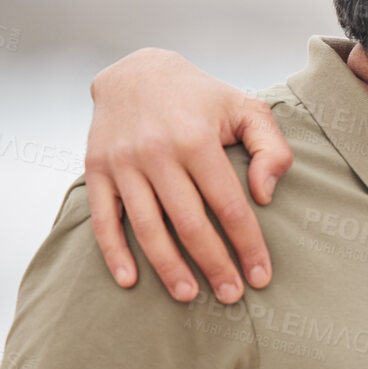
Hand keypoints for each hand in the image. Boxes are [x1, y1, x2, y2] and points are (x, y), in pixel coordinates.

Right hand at [85, 48, 292, 303]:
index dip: (247, 245)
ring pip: (147, 227)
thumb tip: (265, 196)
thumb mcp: (248, 109)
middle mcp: (157, 153)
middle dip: (214, 264)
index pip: (230, 206)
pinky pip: (103, 218)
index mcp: (197, 140)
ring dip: (168, 267)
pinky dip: (113, 252)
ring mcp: (123, 163)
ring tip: (189, 295)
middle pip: (190, 223)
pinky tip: (130, 280)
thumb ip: (271, 148)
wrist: (136, 72)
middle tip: (231, 296)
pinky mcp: (96, 169)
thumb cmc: (202, 99)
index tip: (261, 277)